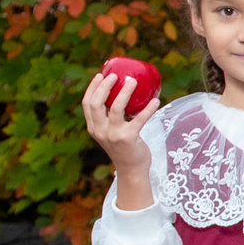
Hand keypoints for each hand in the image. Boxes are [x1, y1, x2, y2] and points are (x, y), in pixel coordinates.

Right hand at [82, 70, 162, 210]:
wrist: (132, 169)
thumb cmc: (124, 147)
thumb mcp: (111, 133)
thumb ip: (111, 119)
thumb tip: (124, 94)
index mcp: (93, 128)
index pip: (87, 104)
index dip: (92, 88)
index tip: (100, 75)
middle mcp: (100, 130)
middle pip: (97, 103)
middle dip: (105, 86)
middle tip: (116, 75)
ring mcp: (113, 135)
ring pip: (116, 108)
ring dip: (125, 92)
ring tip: (134, 81)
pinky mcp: (128, 138)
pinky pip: (139, 119)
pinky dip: (148, 109)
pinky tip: (156, 101)